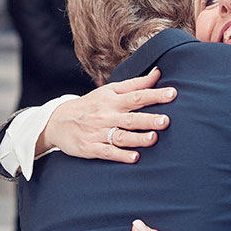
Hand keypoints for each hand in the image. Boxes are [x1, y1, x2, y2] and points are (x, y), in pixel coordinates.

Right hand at [43, 68, 175, 163]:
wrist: (57, 121)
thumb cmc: (90, 105)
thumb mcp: (109, 90)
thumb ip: (135, 84)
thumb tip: (158, 73)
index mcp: (113, 100)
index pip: (137, 96)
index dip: (155, 95)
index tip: (173, 93)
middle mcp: (107, 116)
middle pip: (131, 117)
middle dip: (148, 119)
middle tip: (166, 120)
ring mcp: (98, 132)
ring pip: (121, 136)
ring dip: (137, 138)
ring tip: (153, 139)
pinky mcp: (90, 148)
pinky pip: (107, 152)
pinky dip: (120, 155)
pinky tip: (134, 158)